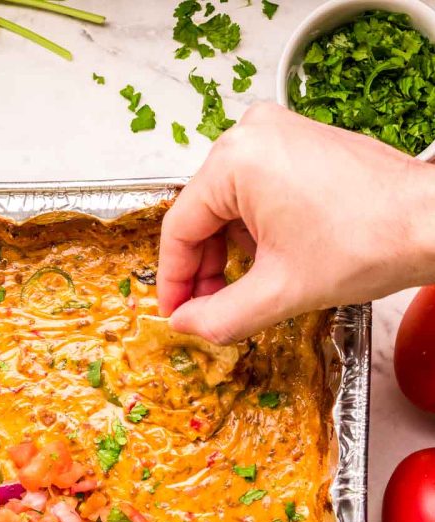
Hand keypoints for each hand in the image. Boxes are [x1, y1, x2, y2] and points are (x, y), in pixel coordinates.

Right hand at [157, 103, 434, 342]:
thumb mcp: (279, 293)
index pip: (181, 228)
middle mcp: (252, 134)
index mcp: (236, 161)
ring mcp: (278, 133)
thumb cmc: (368, 241)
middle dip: (205, 268)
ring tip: (245, 290)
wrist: (429, 223)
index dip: (174, 280)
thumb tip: (186, 325)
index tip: (175, 313)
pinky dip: (255, 229)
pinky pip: (256, 190)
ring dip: (230, 251)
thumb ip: (219, 316)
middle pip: (203, 214)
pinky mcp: (299, 143)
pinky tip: (271, 262)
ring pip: (229, 205)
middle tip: (207, 310)